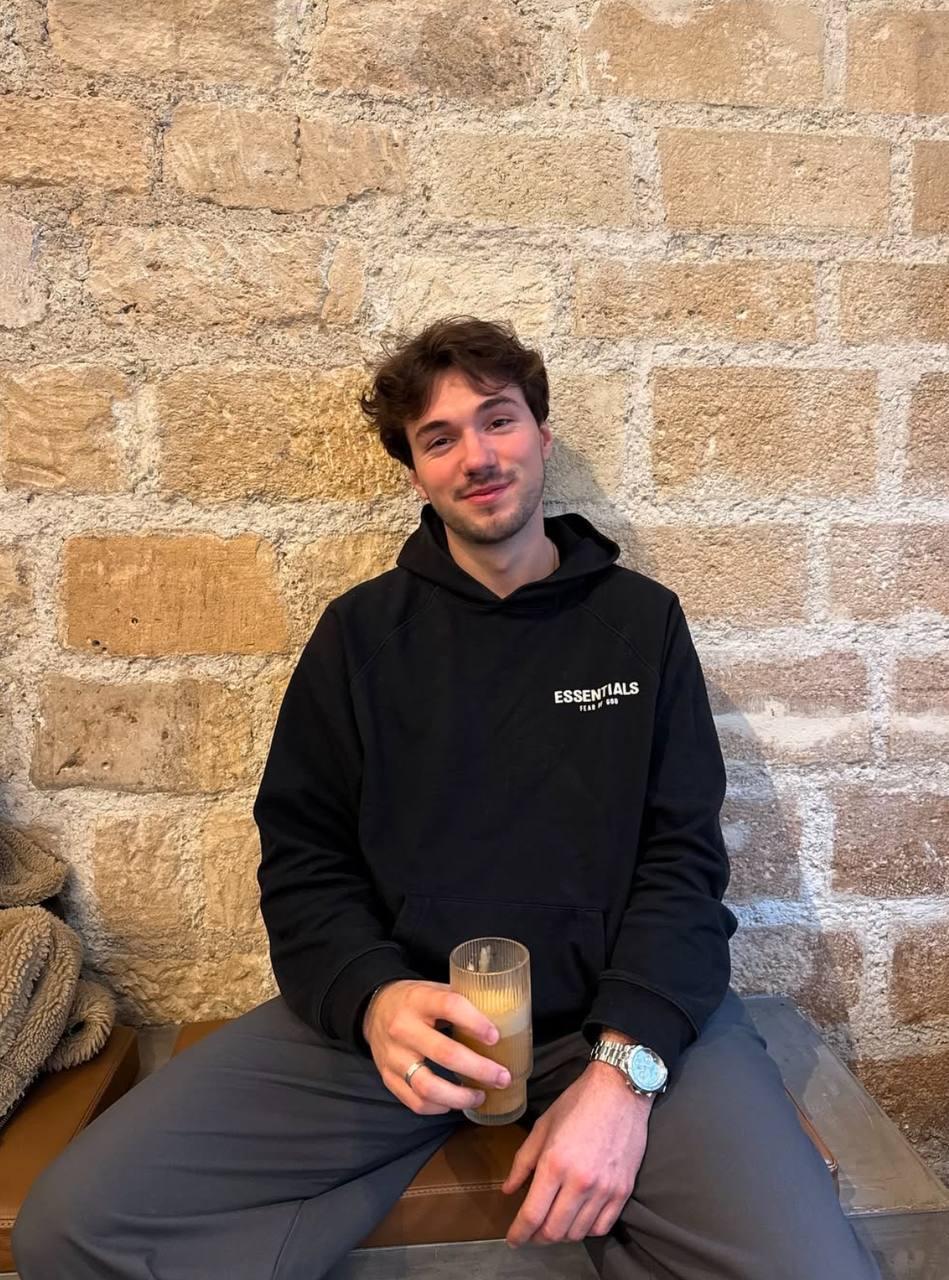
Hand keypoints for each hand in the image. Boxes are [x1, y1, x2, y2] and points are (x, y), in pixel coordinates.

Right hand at [362, 979, 512, 1115]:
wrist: (374, 1009)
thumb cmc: (415, 1000)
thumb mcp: (434, 989)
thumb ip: (462, 1003)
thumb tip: (503, 1019)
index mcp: (419, 1000)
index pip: (449, 1007)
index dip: (475, 1022)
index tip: (496, 1037)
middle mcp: (403, 1028)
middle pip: (444, 1053)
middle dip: (479, 1069)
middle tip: (502, 1077)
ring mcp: (393, 1056)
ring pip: (428, 1086)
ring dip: (460, 1097)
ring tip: (480, 1096)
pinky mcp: (387, 1077)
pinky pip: (415, 1102)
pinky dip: (438, 1107)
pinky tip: (454, 1102)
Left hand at [501, 1064, 650, 1246]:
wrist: (619, 1090)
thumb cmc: (577, 1103)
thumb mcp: (542, 1127)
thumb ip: (523, 1162)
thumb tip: (508, 1190)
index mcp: (554, 1163)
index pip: (532, 1214)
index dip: (519, 1233)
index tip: (513, 1240)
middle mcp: (580, 1182)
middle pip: (554, 1231)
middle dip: (538, 1237)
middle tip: (531, 1233)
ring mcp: (604, 1189)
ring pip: (578, 1233)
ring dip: (562, 1234)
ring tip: (553, 1224)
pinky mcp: (623, 1191)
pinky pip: (602, 1227)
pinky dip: (587, 1230)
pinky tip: (578, 1219)